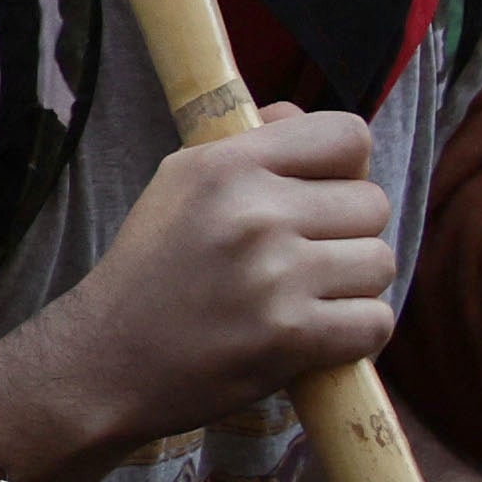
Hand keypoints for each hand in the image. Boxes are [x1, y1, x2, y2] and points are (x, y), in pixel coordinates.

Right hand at [0, 110, 393, 471]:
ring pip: (380, 263)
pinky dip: (354, 334)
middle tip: (305, 260)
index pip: (347, 136)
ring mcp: (275, 276)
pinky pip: (375, 321)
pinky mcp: (291, 337)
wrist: (102, 363)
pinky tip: (314, 337)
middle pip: (372, 204)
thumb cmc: (147, 273)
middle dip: (348, 234)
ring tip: (306, 299)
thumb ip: (247, 148)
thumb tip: (300, 117)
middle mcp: (254, 213)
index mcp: (226, 166)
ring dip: (353, 287)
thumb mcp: (178, 184)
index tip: (319, 198)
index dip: (345, 169)